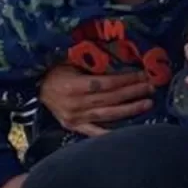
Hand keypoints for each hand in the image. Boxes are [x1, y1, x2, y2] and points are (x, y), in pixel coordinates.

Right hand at [38, 65, 153, 136]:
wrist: (35, 88)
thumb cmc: (56, 70)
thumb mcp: (71, 60)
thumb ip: (93, 62)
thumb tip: (123, 55)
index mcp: (73, 86)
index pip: (106, 84)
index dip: (127, 80)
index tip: (144, 75)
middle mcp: (74, 104)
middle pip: (110, 99)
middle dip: (133, 92)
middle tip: (152, 87)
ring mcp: (74, 118)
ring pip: (107, 115)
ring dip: (130, 109)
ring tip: (147, 103)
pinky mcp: (73, 127)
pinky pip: (95, 132)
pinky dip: (111, 132)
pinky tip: (129, 131)